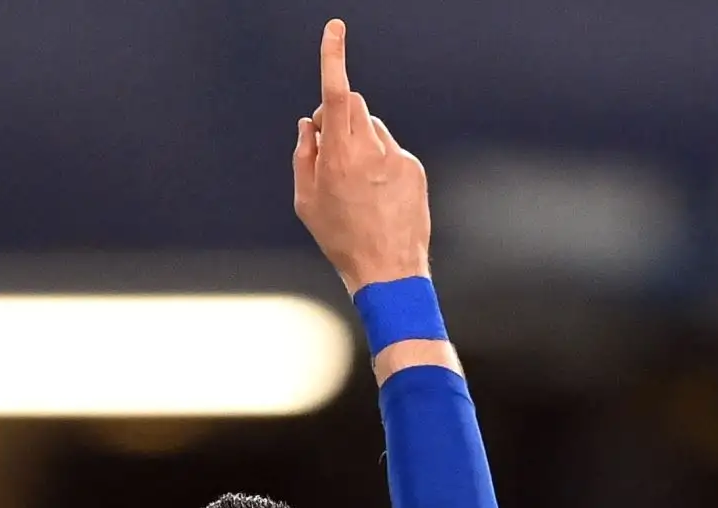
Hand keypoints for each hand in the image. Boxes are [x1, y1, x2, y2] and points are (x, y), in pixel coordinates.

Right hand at [292, 20, 430, 294]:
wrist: (387, 268)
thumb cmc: (340, 238)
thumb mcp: (306, 201)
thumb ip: (304, 155)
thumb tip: (308, 122)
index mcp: (339, 156)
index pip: (336, 93)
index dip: (333, 58)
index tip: (335, 30)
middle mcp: (370, 150)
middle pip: (353, 106)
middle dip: (338, 116)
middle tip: (329, 149)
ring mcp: (396, 157)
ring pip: (372, 128)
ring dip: (360, 143)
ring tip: (357, 187)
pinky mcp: (413, 167)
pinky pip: (391, 150)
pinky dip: (380, 164)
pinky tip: (377, 196)